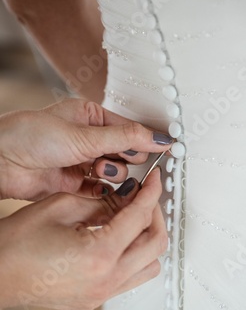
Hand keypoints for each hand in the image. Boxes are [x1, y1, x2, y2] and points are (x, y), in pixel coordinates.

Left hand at [0, 99, 172, 199]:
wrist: (1, 163)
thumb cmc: (31, 136)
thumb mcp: (85, 135)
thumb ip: (125, 138)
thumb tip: (158, 137)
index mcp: (91, 117)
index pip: (129, 129)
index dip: (146, 140)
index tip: (167, 149)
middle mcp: (87, 139)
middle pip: (125, 153)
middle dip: (124, 159)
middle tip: (118, 159)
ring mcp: (82, 162)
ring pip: (114, 173)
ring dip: (111, 174)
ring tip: (97, 170)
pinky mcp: (74, 183)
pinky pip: (100, 191)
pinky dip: (104, 192)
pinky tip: (99, 187)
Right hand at [0, 168, 165, 309]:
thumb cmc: (16, 243)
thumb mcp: (62, 206)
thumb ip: (103, 201)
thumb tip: (129, 195)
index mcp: (99, 255)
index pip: (140, 217)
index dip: (151, 193)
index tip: (155, 181)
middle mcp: (106, 281)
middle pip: (156, 244)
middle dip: (156, 215)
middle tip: (146, 197)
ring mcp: (102, 295)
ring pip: (149, 266)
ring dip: (148, 239)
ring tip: (134, 218)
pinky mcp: (95, 301)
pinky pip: (130, 278)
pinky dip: (134, 256)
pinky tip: (120, 239)